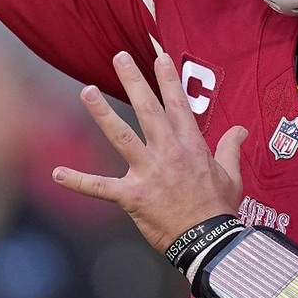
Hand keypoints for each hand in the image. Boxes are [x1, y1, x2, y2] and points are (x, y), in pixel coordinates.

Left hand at [54, 52, 248, 253]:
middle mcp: (167, 152)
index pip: (177, 105)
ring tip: (86, 92)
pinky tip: (57, 173)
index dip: (168, 80)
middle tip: (119, 58)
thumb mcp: (232, 174)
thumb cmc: (219, 208)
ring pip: (121, 136)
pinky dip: (78, 180)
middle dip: (133, 81)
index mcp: (190, 145)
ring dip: (102, 113)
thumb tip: (240, 129)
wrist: (208, 240)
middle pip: (147, 109)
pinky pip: (100, 186)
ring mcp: (148, 172)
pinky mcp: (132, 195)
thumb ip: (230, 148)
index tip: (159, 57)